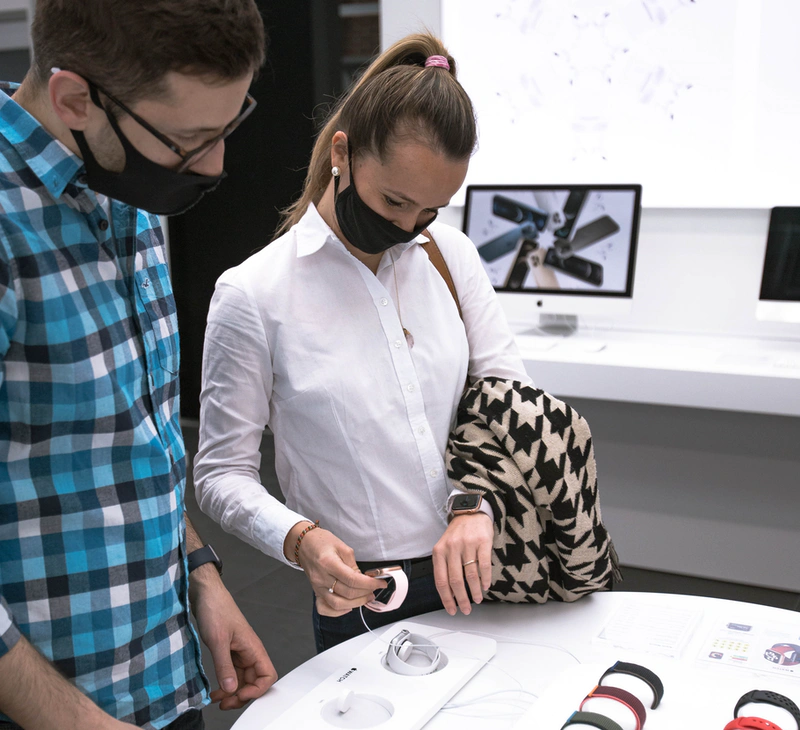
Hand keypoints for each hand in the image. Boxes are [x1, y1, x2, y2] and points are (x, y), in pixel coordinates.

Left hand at [190, 568, 277, 709]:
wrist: (205, 594)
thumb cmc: (216, 609)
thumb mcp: (218, 640)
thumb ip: (225, 666)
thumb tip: (231, 689)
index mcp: (253, 648)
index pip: (267, 676)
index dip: (256, 690)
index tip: (238, 695)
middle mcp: (249, 651)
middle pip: (254, 682)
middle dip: (241, 696)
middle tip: (224, 703)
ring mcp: (239, 652)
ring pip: (242, 680)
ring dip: (232, 692)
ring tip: (217, 699)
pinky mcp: (229, 651)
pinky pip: (231, 673)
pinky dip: (225, 684)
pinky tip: (215, 689)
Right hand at [287, 524, 384, 616]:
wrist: (304, 544)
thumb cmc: (322, 542)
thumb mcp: (342, 546)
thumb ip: (353, 564)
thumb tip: (363, 578)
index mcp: (328, 563)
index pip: (352, 580)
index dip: (369, 583)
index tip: (380, 583)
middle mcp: (321, 578)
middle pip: (347, 593)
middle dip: (365, 593)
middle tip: (375, 589)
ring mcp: (317, 587)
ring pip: (338, 604)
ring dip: (356, 603)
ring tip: (366, 597)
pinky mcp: (316, 592)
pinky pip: (325, 609)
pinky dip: (338, 611)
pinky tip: (349, 606)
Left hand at [432, 512, 492, 615]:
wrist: (470, 512)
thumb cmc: (457, 534)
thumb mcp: (444, 547)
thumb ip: (444, 567)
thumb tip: (449, 593)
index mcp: (439, 551)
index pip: (441, 580)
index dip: (446, 598)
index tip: (452, 609)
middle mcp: (452, 547)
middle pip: (456, 581)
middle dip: (462, 599)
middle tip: (466, 609)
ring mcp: (467, 544)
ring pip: (471, 575)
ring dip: (475, 591)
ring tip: (477, 599)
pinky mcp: (482, 541)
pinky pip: (484, 565)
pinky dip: (486, 579)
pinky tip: (486, 586)